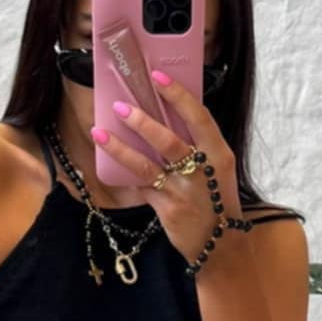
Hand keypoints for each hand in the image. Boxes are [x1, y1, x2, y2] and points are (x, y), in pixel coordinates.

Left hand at [88, 68, 242, 264]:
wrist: (220, 244)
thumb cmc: (216, 199)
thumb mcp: (217, 168)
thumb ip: (197, 144)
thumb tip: (165, 114)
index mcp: (219, 153)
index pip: (199, 117)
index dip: (178, 95)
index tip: (158, 76)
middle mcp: (202, 170)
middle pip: (169, 141)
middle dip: (143, 122)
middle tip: (121, 106)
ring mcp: (183, 191)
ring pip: (147, 165)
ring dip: (121, 148)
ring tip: (100, 133)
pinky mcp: (167, 209)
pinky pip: (141, 185)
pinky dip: (125, 173)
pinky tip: (107, 161)